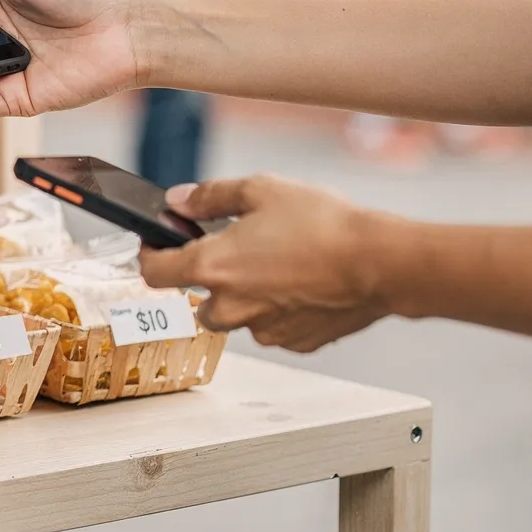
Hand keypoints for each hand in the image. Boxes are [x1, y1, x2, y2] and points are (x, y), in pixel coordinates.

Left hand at [138, 176, 395, 352]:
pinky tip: (303, 282)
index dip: (151, 256)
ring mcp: (263, 329)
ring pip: (238, 316)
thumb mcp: (260, 190)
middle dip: (210, 279)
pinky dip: (280, 308)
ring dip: (247, 296)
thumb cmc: (323, 223)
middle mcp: (230, 306)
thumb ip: (210, 196)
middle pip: (197, 300)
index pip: (153, 273)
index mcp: (211, 267)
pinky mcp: (295, 342)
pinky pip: (274, 326)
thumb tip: (178, 201)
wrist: (380, 262)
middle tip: (238, 250)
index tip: (159, 245)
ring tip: (279, 264)